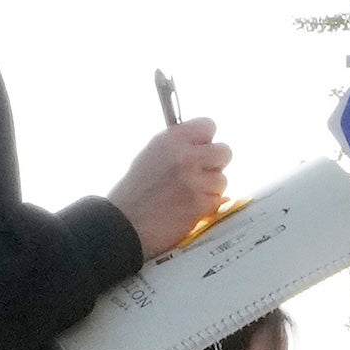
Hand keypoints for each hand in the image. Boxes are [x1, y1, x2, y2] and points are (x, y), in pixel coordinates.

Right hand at [114, 118, 231, 257]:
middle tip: (199, 175)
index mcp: (171, 140)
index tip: (200, 150)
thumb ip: (178, 146)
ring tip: (187, 196)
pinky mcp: (200, 204)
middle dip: (215, 164)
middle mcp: (185, 156)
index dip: (206, 140)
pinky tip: (188, 209)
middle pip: (225, 151)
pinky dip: (206, 206)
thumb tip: (205, 145)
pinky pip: (217, 200)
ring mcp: (194, 181)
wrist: (125, 224)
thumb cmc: (135, 192)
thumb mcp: (151, 155)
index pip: (208, 125)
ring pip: (222, 179)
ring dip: (210, 189)